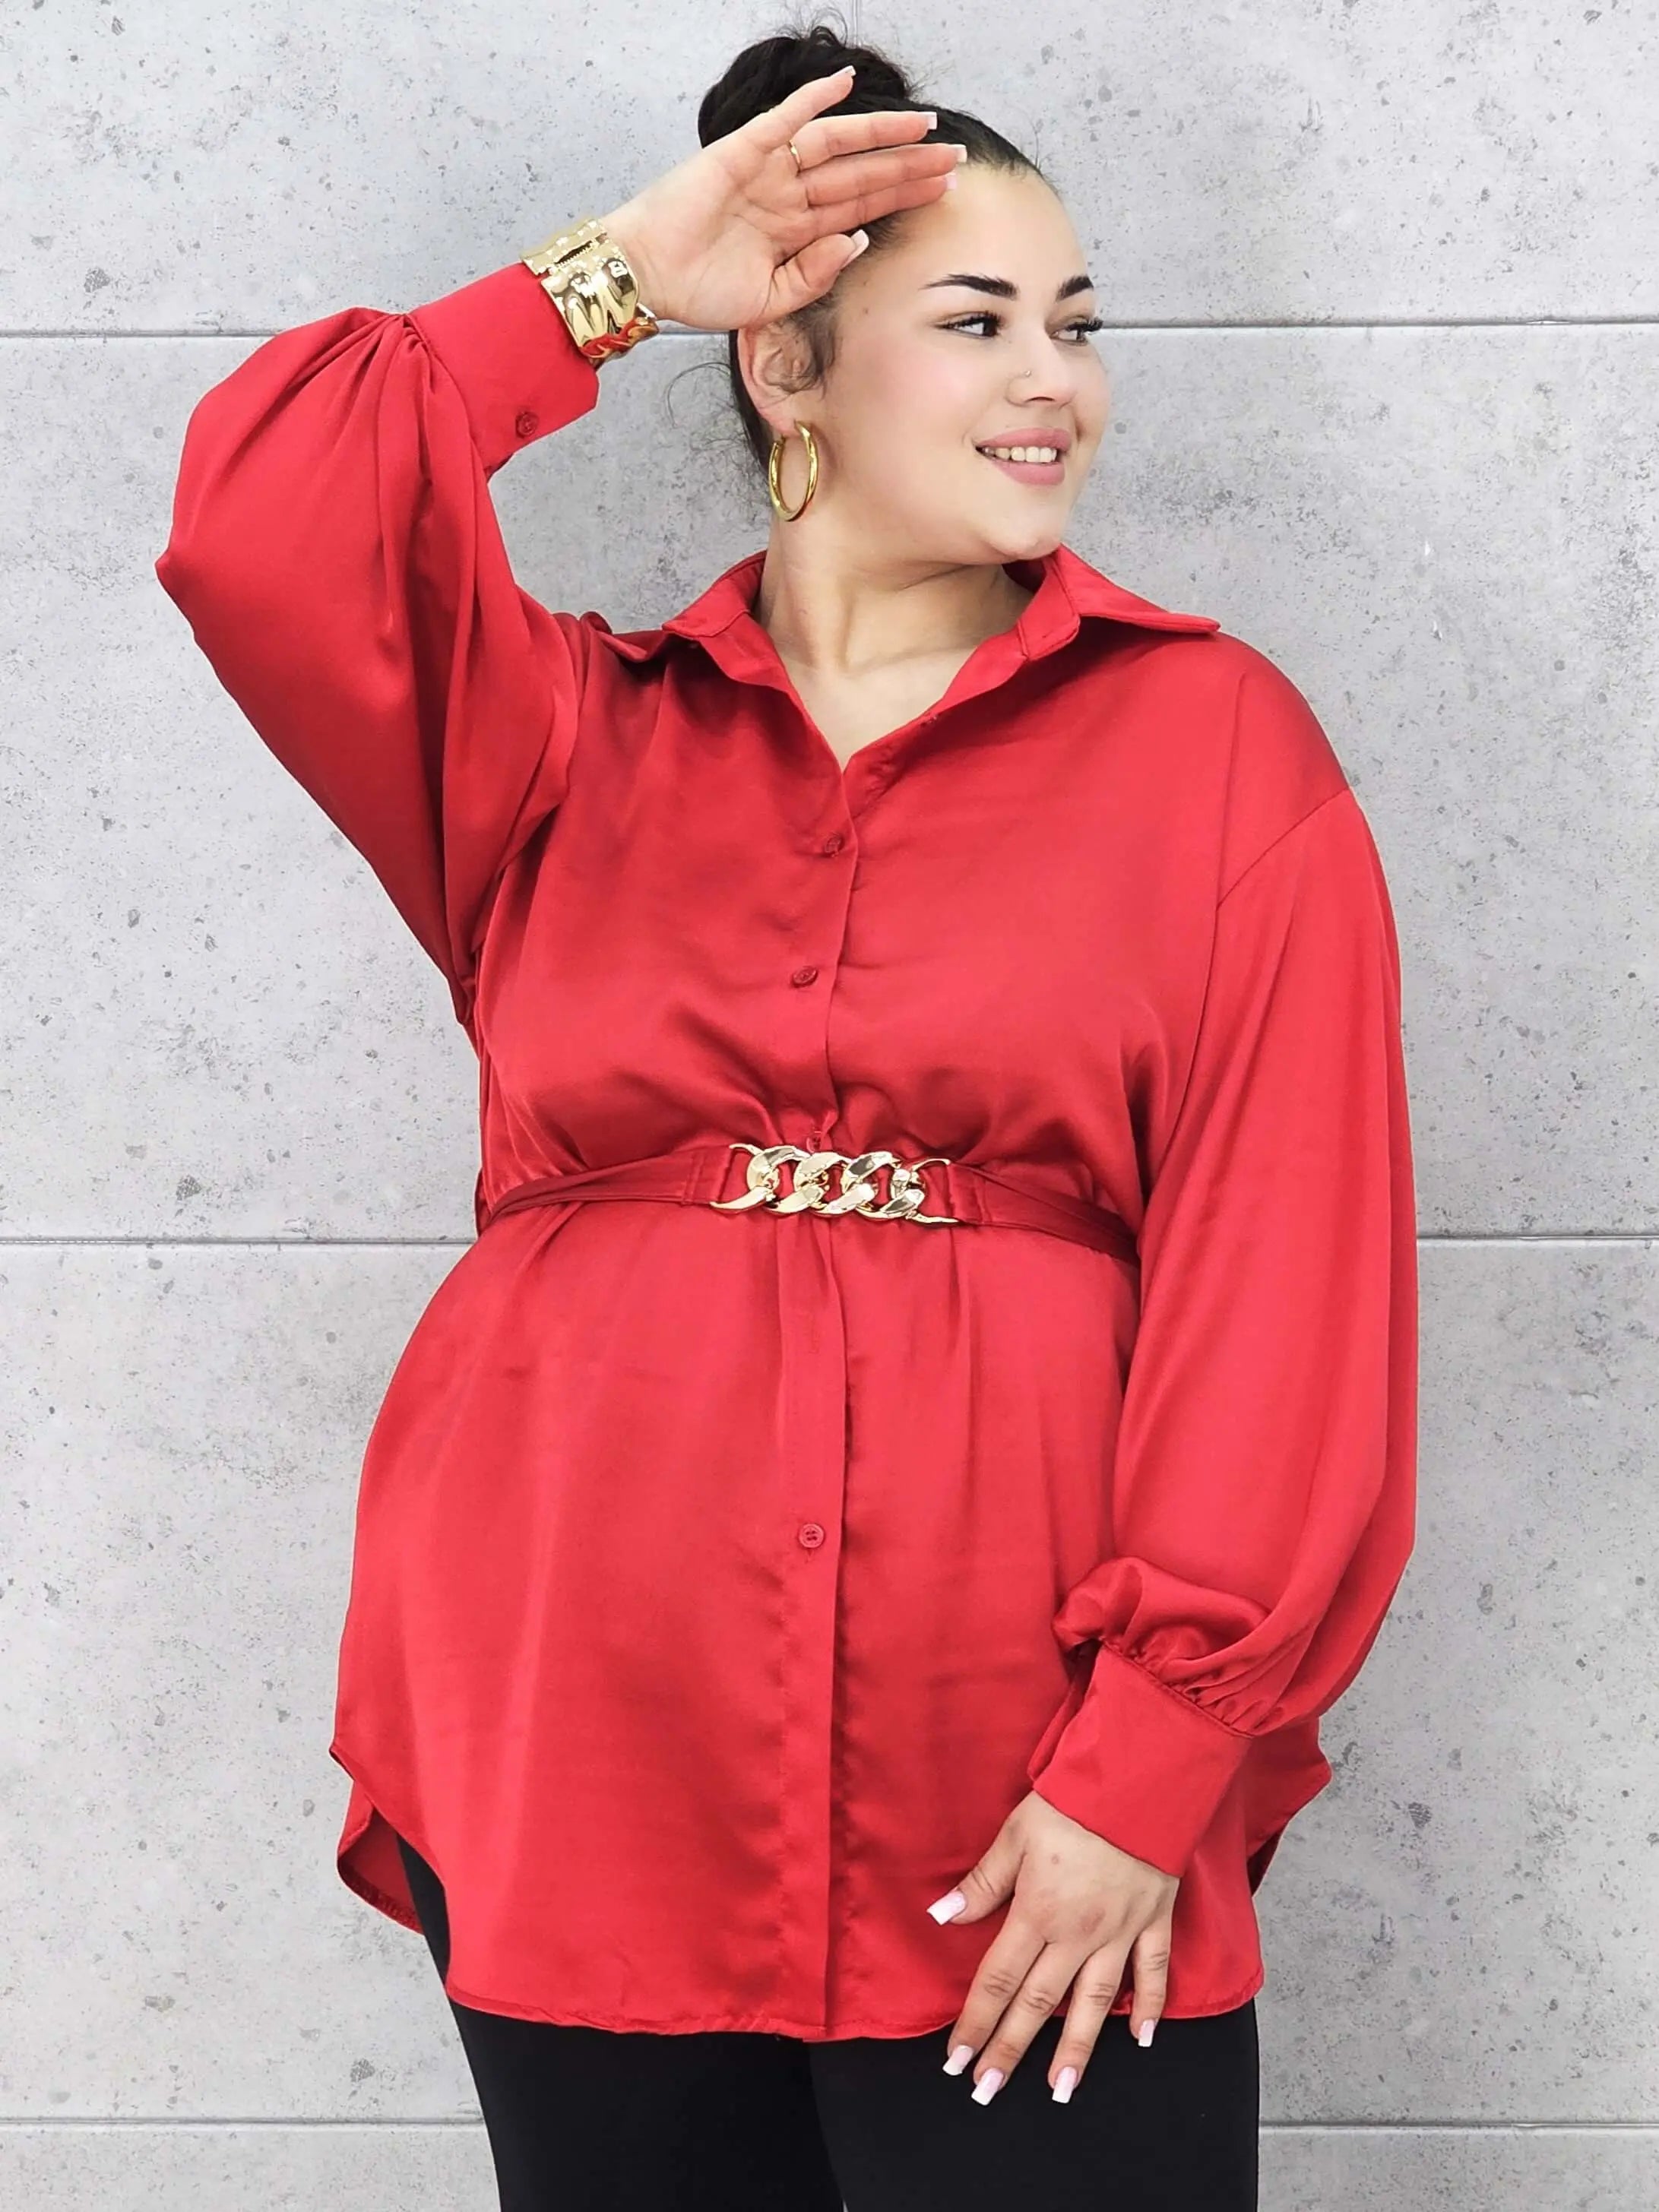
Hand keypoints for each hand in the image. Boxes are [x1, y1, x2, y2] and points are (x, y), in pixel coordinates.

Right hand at [598, 65, 962, 331]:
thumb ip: (814, 275)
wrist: (648, 277)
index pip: (861, 207)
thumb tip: (856, 242)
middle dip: (909, 166)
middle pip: (861, 175)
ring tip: (924, 126)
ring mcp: (769, 171)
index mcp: (796, 231)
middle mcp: (789, 196)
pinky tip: (847, 84)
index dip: (903, 196)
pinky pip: (785, 120)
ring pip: (837, 147)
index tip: (944, 189)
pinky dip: (815, 100)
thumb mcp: (769, 301)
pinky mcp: (743, 152)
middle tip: (955, 156)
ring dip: (880, 134)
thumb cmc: (699, 292)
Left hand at [928, 1790, 1177, 2104]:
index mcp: (1038, 1913)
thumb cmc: (1073, 1802)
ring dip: (1077, 2050)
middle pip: (1039, 2003)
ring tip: (1061, 2089)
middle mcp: (1078, 1935)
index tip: (956, 2061)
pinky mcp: (1154, 1921)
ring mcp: (1120, 1933)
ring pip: (1096, 2003)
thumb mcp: (1016, 1834)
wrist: (1139, 1782)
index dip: (976, 2022)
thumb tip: (942, 1916)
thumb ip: (983, 1882)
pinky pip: (1154, 1973)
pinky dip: (1150, 2007)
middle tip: (989, 2091)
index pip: (999, 1980)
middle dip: (1011, 2050)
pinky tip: (1143, 2038)